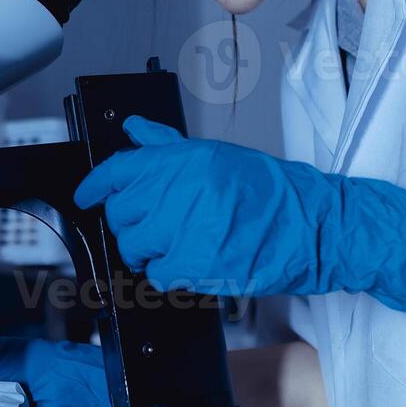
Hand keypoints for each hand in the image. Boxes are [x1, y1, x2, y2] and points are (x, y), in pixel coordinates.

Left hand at [73, 116, 405, 313]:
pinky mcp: (198, 263)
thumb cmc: (275, 194)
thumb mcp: (219, 157)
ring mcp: (187, 227)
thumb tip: (134, 131)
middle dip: (131, 222)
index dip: (95, 186)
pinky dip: (170, 275)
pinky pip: (159, 275)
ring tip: (179, 245)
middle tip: (155, 227)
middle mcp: (182, 189)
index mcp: (185, 159)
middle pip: (122, 211)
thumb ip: (169, 147)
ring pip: (134, 246)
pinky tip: (192, 263)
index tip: (86, 196)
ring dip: (149, 251)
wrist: (319, 226)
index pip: (119, 170)